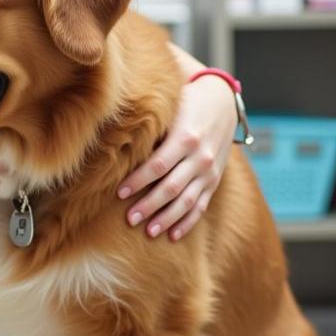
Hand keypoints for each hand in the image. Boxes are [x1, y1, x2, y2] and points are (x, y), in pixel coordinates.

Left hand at [117, 75, 236, 240]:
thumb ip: (148, 126)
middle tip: (130, 219)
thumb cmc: (183, 103)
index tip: (119, 193)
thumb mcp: (169, 110)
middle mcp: (200, 157)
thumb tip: (113, 138)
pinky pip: (201, 206)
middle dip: (149, 205)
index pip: (158, 165)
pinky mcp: (214, 181)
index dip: (138, 181)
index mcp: (185, 137)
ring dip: (167, 218)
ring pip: (187, 201)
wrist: (221, 101)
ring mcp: (209, 171)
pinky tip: (173, 235)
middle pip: (172, 187)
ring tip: (148, 231)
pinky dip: (187, 222)